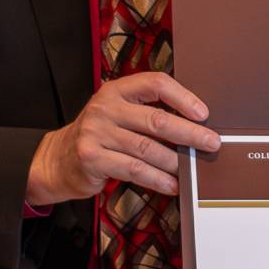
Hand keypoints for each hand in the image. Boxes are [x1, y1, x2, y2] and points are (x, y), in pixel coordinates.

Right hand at [25, 73, 219, 205]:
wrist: (58, 159)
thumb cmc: (99, 136)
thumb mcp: (118, 114)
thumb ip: (146, 113)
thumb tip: (194, 126)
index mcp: (116, 90)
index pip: (155, 83)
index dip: (182, 97)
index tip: (203, 113)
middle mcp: (105, 107)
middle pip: (156, 119)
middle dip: (189, 133)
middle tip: (211, 143)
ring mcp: (96, 132)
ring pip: (147, 148)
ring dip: (175, 162)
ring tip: (192, 170)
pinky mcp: (92, 158)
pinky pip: (134, 170)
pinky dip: (157, 179)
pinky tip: (171, 184)